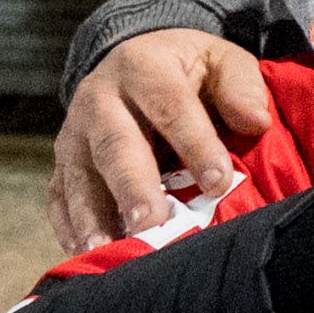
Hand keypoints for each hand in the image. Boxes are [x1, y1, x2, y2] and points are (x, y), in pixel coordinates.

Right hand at [55, 29, 276, 250]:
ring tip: (107, 249)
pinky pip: (57, 196)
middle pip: (115, 145)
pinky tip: (83, 252)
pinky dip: (68, 225)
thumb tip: (256, 121)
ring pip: (79, 176)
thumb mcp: (220, 60)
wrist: (134, 61)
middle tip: (151, 223)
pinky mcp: (62, 162)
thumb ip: (240, 86)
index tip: (219, 182)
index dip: (195, 144)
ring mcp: (74, 133)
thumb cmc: (188, 70)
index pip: (170, 107)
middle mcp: (99, 99)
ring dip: (92, 216)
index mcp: (143, 68)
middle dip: (132, 187)